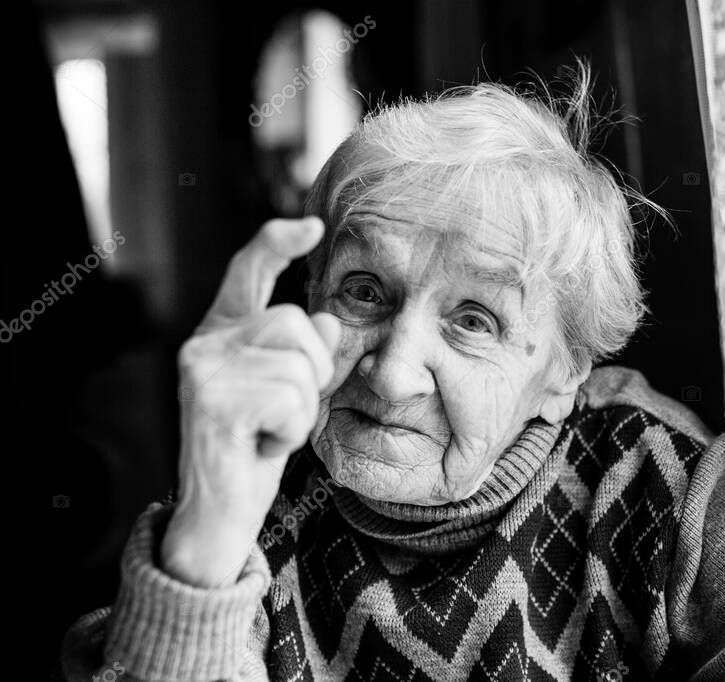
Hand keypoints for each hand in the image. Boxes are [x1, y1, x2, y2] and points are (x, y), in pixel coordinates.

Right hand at [161, 218, 341, 587]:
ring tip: (270, 432)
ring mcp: (203, 370)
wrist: (217, 515)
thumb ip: (305, 354)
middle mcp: (203, 344)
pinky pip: (290, 398)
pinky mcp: (212, 400)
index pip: (247, 273)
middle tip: (285, 413)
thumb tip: (326, 318)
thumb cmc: (255, 450)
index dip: (278, 243)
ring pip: (298, 363)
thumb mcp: (290, 395)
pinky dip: (291, 430)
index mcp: (221, 336)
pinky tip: (262, 446)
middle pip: (295, 322)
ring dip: (303, 407)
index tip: (312, 225)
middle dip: (313, 371)